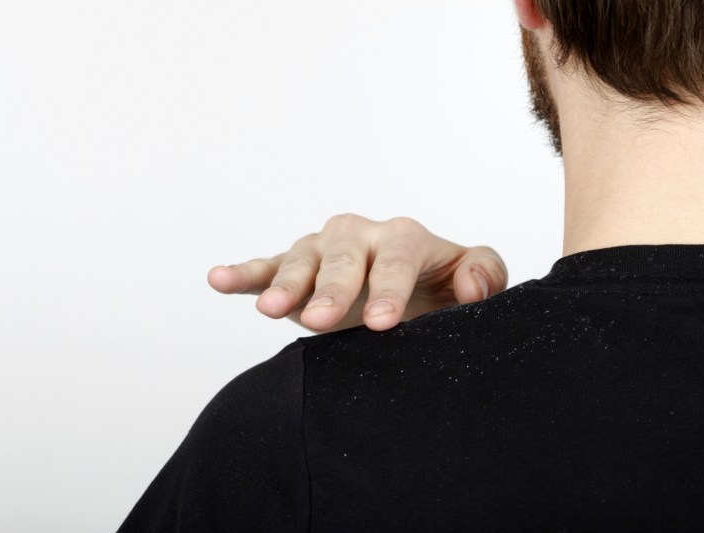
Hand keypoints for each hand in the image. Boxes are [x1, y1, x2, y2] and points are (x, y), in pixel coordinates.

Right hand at [207, 214, 507, 331]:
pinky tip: (218, 278)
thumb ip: (485, 275)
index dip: (387, 288)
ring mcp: (323, 250)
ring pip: (300, 259)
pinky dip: (243, 272)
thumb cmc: (440, 289)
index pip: (394, 258)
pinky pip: (265, 265)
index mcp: (404, 237)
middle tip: (319, 321)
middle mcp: (359, 236)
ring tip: (269, 308)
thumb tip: (471, 288)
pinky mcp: (295, 267)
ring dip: (285, 282)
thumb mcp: (472, 281)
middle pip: (341, 256)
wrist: (410, 292)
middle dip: (331, 288)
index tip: (380, 324)